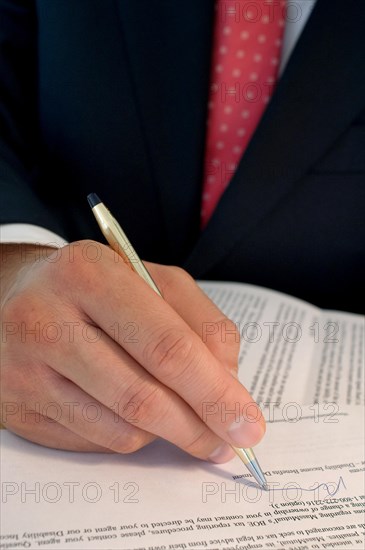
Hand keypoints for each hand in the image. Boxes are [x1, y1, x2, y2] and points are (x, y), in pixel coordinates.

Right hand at [1, 241, 264, 460]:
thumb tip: (228, 384)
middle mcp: (47, 322)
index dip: (215, 390)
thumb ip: (197, 322)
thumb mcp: (148, 280)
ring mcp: (26, 371)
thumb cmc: (93, 287)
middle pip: (143, 396)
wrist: (13, 297)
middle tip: (230, 439)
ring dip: (169, 433)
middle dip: (200, 425)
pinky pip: (96, 441)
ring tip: (186, 420)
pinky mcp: (19, 409)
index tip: (246, 419)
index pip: (166, 344)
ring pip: (123, 429)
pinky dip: (132, 435)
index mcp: (89, 275)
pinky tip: (137, 413)